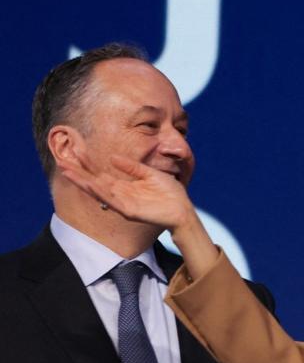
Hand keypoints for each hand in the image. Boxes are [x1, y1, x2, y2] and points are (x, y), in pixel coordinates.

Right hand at [58, 152, 218, 276]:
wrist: (183, 209)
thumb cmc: (170, 193)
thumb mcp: (150, 174)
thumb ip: (132, 167)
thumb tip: (112, 157)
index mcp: (124, 186)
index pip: (101, 174)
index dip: (88, 164)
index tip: (76, 152)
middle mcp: (120, 195)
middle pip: (94, 182)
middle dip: (78, 173)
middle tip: (61, 162)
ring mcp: (123, 203)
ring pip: (98, 191)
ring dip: (82, 182)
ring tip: (67, 171)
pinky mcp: (129, 210)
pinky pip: (111, 200)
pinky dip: (99, 192)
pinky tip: (88, 184)